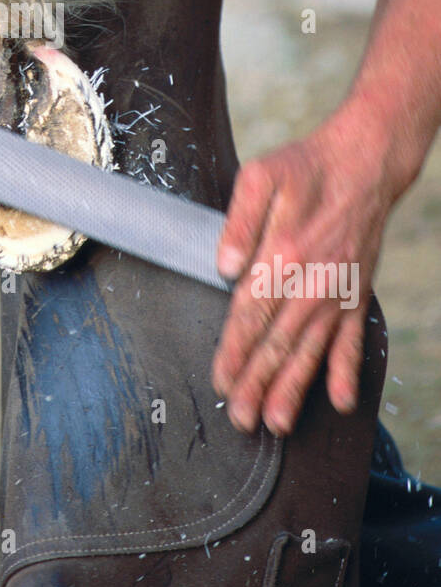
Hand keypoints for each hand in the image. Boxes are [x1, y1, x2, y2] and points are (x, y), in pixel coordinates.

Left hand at [211, 104, 394, 436]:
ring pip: (311, 351)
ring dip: (294, 389)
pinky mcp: (356, 294)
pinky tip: (341, 400)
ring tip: (277, 424)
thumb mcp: (261, 177)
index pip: (251, 314)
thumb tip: (224, 266)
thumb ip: (240, 222)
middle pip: (279, 343)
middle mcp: (313, 282)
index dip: (234, 351)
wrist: (365, 163)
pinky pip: (351, 340)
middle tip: (241, 421)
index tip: (221, 380)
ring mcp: (338, 293)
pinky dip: (346, 371)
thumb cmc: (306, 168)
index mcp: (284, 255)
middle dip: (257, 385)